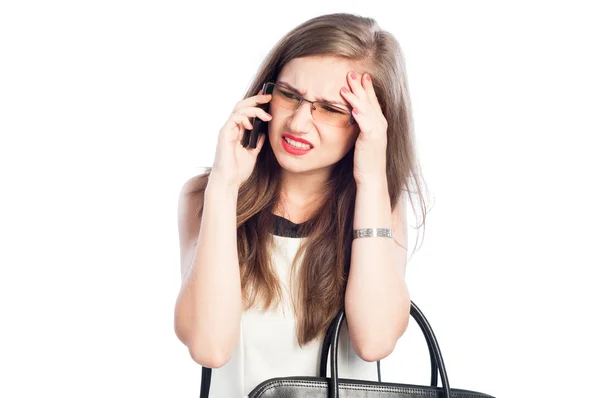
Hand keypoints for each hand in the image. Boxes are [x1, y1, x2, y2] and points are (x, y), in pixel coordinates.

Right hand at [210, 90, 271, 188]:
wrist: (229, 182)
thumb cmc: (238, 171)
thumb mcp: (252, 155)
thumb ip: (257, 144)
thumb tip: (264, 134)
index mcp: (237, 132)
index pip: (246, 112)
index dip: (256, 103)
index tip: (269, 99)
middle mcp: (231, 129)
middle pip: (241, 106)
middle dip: (255, 99)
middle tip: (269, 97)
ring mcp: (227, 131)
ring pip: (238, 109)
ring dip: (254, 110)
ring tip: (267, 116)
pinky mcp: (224, 134)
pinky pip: (233, 119)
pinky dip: (243, 119)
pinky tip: (252, 126)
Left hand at [340, 71, 388, 185]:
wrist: (372, 177)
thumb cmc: (365, 160)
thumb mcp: (363, 140)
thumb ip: (361, 127)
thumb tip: (353, 118)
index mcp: (378, 123)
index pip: (372, 102)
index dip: (367, 88)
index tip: (362, 75)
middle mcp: (380, 124)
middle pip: (369, 101)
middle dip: (360, 86)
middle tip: (352, 72)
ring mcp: (377, 131)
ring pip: (366, 109)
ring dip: (356, 97)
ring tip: (345, 86)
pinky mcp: (371, 139)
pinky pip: (365, 124)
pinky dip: (360, 114)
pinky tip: (353, 107)